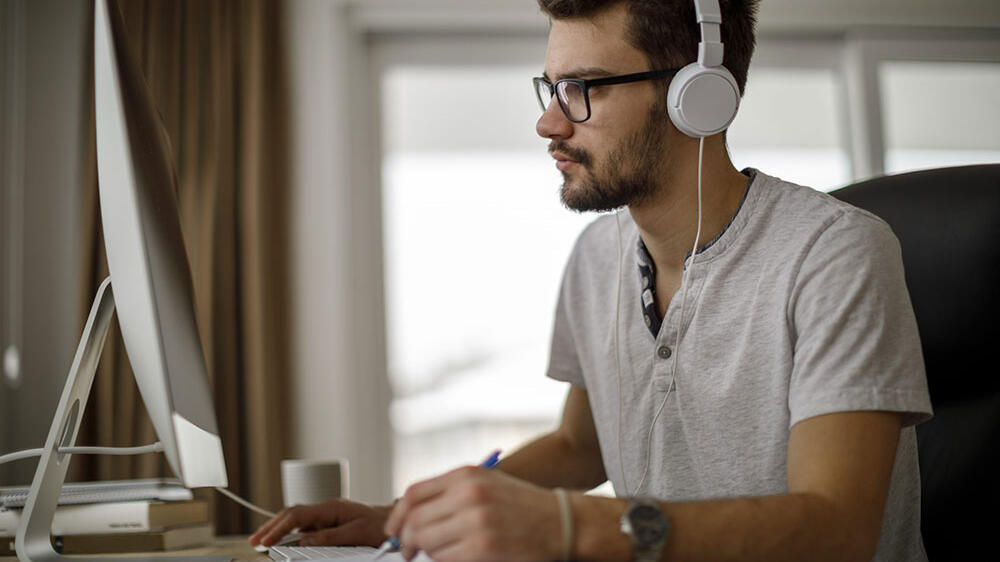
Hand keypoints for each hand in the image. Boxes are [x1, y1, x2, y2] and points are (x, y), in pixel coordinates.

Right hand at [249, 498, 391, 547]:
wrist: (394, 520)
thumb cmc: (378, 525)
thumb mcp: (355, 534)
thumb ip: (328, 537)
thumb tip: (304, 541)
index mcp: (331, 507)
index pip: (297, 515)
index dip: (278, 528)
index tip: (265, 540)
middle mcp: (326, 507)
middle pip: (292, 514)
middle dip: (271, 526)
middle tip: (255, 540)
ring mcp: (327, 513)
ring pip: (296, 517)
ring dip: (278, 527)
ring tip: (262, 538)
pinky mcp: (329, 520)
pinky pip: (305, 523)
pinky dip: (290, 530)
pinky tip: (282, 537)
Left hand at [385, 466, 562, 561]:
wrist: (561, 522)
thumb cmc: (522, 506)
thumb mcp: (486, 484)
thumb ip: (451, 493)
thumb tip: (411, 516)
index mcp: (466, 475)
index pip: (414, 494)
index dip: (397, 516)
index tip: (394, 530)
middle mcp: (469, 494)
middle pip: (415, 520)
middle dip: (405, 540)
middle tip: (407, 551)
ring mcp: (476, 521)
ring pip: (426, 541)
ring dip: (426, 552)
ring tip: (438, 553)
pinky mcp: (483, 547)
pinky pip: (444, 558)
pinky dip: (442, 561)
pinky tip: (455, 558)